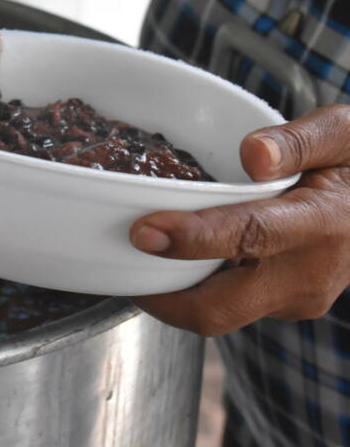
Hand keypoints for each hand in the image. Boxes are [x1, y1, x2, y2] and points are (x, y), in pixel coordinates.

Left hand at [131, 105, 349, 335]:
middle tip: (119, 265)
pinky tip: (173, 258)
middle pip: (219, 308)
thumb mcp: (342, 132)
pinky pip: (229, 306)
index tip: (142, 231)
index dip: (191, 238)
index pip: (249, 237)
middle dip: (162, 297)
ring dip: (172, 295)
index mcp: (324, 224)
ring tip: (135, 261)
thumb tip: (252, 153)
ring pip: (218, 314)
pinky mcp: (283, 307)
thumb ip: (297, 141)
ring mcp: (296, 299)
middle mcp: (308, 275)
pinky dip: (195, 288)